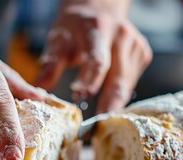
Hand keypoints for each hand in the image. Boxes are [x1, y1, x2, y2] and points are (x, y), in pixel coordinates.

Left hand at [34, 1, 151, 112]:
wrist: (98, 11)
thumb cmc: (74, 28)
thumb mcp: (57, 38)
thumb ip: (50, 62)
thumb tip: (39, 86)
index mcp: (98, 29)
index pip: (97, 60)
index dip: (90, 81)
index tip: (80, 97)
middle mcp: (122, 35)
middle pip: (118, 76)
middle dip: (109, 103)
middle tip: (98, 126)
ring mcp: (136, 45)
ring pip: (127, 83)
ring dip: (115, 103)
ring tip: (102, 123)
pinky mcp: (142, 54)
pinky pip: (131, 81)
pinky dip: (120, 95)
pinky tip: (110, 105)